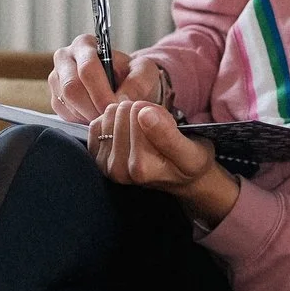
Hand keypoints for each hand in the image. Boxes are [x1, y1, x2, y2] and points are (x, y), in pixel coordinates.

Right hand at [50, 35, 166, 120]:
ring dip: (88, 115)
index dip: (101, 93)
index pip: (87, 69)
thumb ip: (137, 83)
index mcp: (84, 44)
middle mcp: (64, 58)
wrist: (125, 84)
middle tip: (111, 118)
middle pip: (71, 88)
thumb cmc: (133, 74)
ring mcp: (56, 79)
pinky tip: (96, 116)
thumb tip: (121, 100)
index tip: (116, 107)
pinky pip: (63, 114)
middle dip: (93, 107)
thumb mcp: (144, 72)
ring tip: (107, 117)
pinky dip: (81, 120)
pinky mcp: (55, 98)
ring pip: (66, 103)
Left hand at [90, 100, 240, 226]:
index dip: (157, 112)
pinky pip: (97, 122)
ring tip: (145, 132)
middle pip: (123, 112)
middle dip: (142, 113)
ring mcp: (105, 165)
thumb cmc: (189, 163)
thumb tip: (144, 114)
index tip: (168, 126)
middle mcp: (119, 170)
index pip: (138, 114)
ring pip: (110, 113)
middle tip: (157, 129)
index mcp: (140, 168)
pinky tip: (128, 133)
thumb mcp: (192, 153)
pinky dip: (114, 121)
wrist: (181, 178)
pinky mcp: (97, 157)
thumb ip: (168, 136)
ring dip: (129, 116)